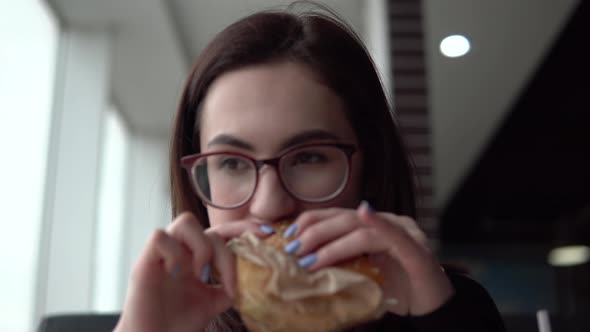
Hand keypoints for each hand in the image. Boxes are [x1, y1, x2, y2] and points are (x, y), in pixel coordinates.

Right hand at [114, 212, 269, 331]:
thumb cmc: (178, 323)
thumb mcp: (213, 302)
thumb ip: (230, 286)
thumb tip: (257, 276)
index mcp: (197, 257)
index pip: (222, 232)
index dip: (243, 228)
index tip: (266, 235)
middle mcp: (182, 251)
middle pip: (208, 227)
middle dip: (225, 249)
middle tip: (228, 276)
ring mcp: (163, 254)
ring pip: (185, 221)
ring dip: (201, 246)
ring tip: (201, 274)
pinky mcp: (144, 262)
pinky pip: (160, 237)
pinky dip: (175, 253)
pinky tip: (179, 275)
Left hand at [284, 203, 453, 315]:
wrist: (433, 305)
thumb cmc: (397, 288)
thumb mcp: (363, 274)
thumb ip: (341, 264)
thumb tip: (304, 265)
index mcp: (373, 226)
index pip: (338, 216)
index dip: (311, 222)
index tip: (288, 236)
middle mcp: (388, 223)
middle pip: (346, 220)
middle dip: (316, 233)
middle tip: (294, 250)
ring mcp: (404, 234)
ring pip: (363, 231)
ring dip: (334, 244)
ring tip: (311, 260)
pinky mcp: (417, 251)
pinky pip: (396, 235)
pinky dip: (379, 223)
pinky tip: (365, 215)